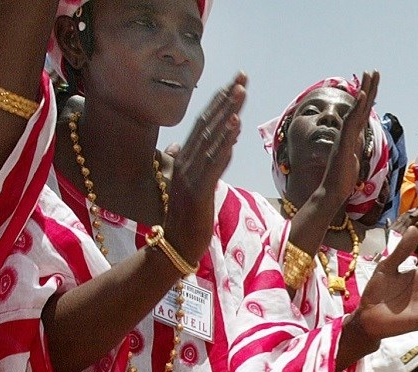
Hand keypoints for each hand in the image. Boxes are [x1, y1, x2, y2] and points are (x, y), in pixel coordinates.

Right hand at [165, 73, 246, 263]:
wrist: (175, 248)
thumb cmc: (184, 219)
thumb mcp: (185, 186)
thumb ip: (182, 164)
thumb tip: (177, 147)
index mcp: (184, 160)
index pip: (203, 124)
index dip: (219, 102)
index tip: (235, 83)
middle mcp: (185, 162)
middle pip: (207, 123)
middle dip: (226, 99)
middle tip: (243, 77)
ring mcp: (190, 176)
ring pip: (211, 138)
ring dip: (227, 114)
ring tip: (242, 93)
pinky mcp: (198, 191)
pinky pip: (213, 163)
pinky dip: (224, 144)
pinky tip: (235, 128)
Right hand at [318, 71, 379, 207]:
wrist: (331, 192)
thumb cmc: (342, 179)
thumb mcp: (354, 160)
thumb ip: (356, 148)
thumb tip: (359, 143)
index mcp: (351, 136)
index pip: (361, 113)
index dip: (367, 98)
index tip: (373, 83)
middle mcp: (347, 132)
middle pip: (360, 106)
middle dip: (368, 87)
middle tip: (373, 70)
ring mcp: (345, 136)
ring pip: (356, 109)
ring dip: (364, 91)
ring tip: (370, 74)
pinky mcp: (345, 143)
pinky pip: (351, 122)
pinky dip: (357, 107)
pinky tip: (363, 95)